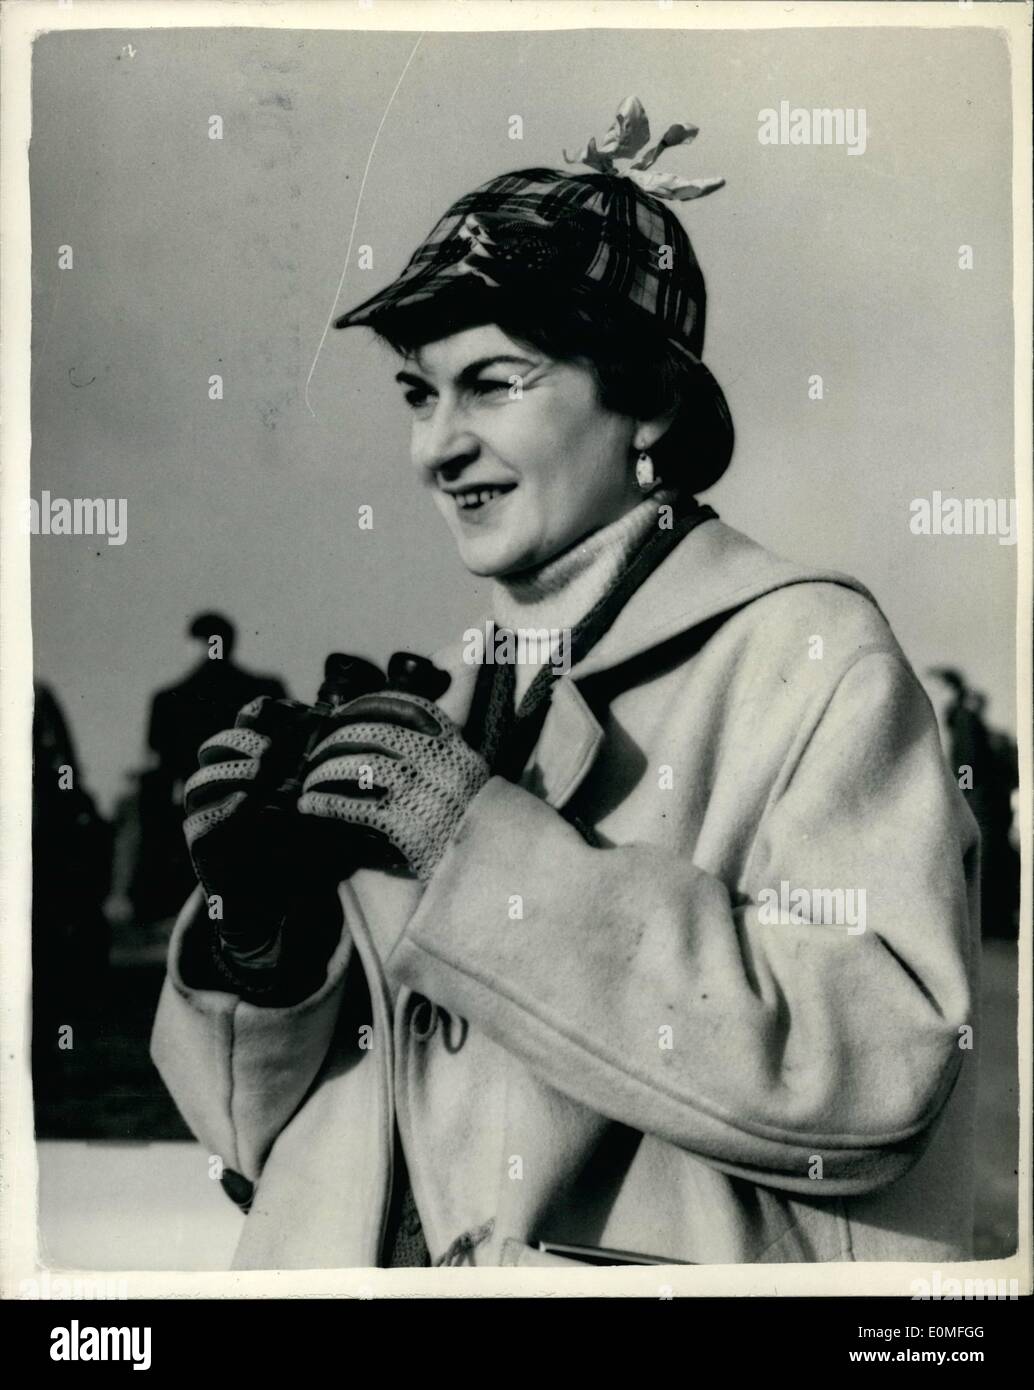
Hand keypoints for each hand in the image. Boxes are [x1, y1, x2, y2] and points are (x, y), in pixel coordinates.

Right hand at [183, 695, 329, 970]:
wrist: (277, 899)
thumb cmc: (301, 845)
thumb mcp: (320, 804)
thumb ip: (322, 774)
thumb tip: (344, 736)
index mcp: (247, 764)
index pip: (243, 725)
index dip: (259, 712)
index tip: (288, 713)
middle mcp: (221, 785)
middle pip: (215, 747)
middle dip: (241, 742)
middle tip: (271, 750)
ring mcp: (206, 815)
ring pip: (199, 782)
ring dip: (230, 773)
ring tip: (261, 773)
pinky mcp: (200, 846)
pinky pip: (198, 825)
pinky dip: (222, 812)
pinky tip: (248, 803)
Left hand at [298, 692, 489, 880]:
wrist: (490, 866)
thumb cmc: (473, 821)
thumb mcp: (467, 775)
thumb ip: (440, 753)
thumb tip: (393, 740)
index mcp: (453, 745)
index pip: (408, 708)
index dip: (369, 704)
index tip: (345, 710)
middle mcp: (437, 763)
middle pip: (374, 734)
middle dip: (337, 739)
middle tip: (317, 751)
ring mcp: (420, 793)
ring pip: (360, 765)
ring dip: (325, 771)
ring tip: (310, 780)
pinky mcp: (404, 826)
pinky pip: (355, 807)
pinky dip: (326, 803)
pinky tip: (310, 805)